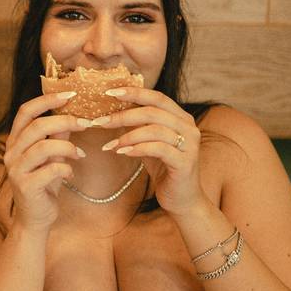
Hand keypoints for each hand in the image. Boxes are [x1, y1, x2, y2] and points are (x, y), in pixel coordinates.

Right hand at [3, 92, 88, 231]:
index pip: (25, 111)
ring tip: (79, 154)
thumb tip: (72, 114)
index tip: (70, 95)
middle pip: (36, 126)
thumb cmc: (44, 184)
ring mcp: (16, 170)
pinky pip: (50, 170)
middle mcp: (11, 152)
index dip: (47, 100)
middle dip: (64, 121)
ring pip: (43, 147)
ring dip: (67, 147)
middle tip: (85, 123)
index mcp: (16, 141)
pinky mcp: (26, 186)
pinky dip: (66, 169)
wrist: (35, 218)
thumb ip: (57, 136)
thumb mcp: (52, 157)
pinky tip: (71, 174)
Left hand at [91, 87, 205, 215]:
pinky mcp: (185, 162)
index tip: (109, 92)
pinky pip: (159, 149)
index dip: (133, 92)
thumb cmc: (163, 168)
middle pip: (153, 112)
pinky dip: (138, 149)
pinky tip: (123, 152)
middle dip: (123, 115)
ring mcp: (189, 144)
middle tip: (100, 121)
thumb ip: (138, 126)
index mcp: (180, 117)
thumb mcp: (148, 142)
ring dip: (128, 135)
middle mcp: (188, 127)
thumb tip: (112, 110)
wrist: (182, 199)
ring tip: (111, 144)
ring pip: (155, 129)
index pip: (156, 97)